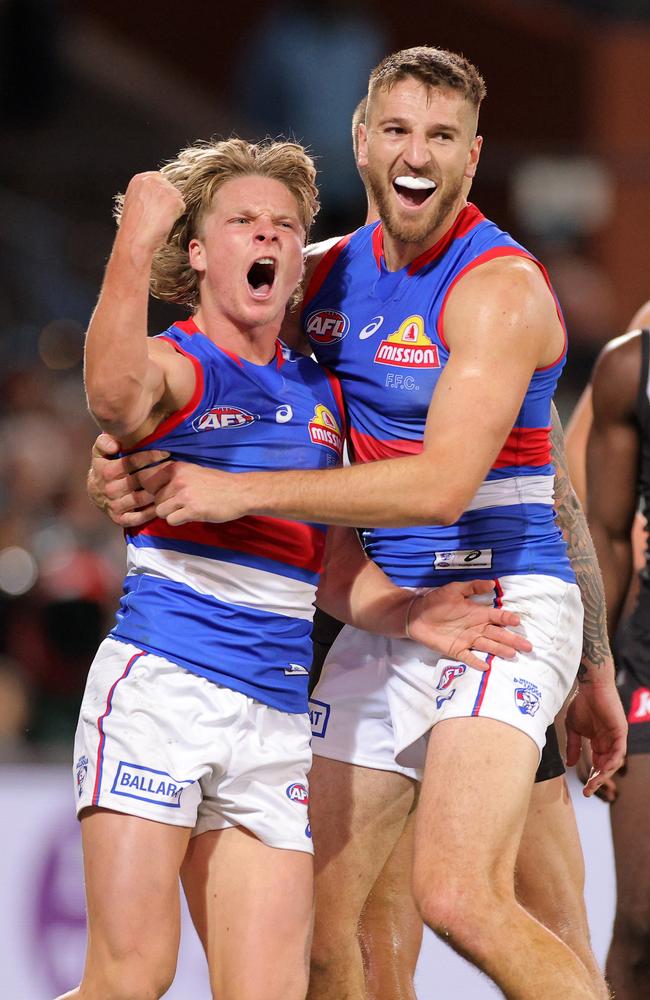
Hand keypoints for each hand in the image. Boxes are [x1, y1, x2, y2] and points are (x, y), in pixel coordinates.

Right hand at [87, 433, 169, 526]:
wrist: (93, 493)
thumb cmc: (103, 468)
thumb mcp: (99, 452)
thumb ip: (104, 442)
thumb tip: (114, 444)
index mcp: (106, 471)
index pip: (131, 462)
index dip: (150, 456)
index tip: (166, 452)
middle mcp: (110, 489)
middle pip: (139, 480)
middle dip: (158, 474)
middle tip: (175, 468)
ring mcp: (114, 505)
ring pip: (140, 499)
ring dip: (157, 493)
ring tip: (173, 485)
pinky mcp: (119, 519)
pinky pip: (137, 518)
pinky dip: (151, 513)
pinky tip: (163, 504)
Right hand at [117, 172, 185, 253]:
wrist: (134, 240)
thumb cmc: (134, 228)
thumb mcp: (135, 203)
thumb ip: (147, 194)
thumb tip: (161, 196)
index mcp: (139, 179)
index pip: (160, 179)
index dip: (161, 195)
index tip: (155, 207)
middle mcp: (150, 180)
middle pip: (170, 187)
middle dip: (167, 202)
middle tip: (156, 216)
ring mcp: (162, 188)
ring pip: (177, 197)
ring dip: (172, 209)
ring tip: (158, 220)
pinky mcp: (173, 199)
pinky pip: (182, 206)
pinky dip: (176, 216)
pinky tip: (164, 222)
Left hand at [137, 462, 249, 524]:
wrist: (240, 492)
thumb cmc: (219, 483)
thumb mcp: (194, 471)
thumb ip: (176, 476)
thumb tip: (156, 487)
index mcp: (177, 468)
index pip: (149, 482)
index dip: (155, 492)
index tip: (166, 495)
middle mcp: (178, 480)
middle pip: (155, 499)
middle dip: (165, 505)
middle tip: (179, 506)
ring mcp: (184, 495)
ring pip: (160, 511)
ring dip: (170, 514)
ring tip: (184, 511)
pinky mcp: (192, 510)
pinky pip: (171, 520)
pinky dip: (178, 521)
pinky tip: (190, 516)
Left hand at [406, 580, 532, 670]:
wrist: (415, 614)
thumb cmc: (435, 601)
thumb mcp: (454, 589)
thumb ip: (472, 587)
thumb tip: (492, 583)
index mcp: (477, 613)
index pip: (497, 617)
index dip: (507, 619)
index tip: (517, 621)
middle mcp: (476, 628)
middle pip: (498, 634)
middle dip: (513, 640)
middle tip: (528, 646)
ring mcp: (467, 640)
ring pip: (488, 646)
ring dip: (500, 650)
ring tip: (513, 655)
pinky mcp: (456, 650)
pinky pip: (468, 657)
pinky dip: (477, 662)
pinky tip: (486, 666)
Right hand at [565, 677, 626, 797]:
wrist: (590, 685)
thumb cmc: (581, 703)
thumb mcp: (573, 728)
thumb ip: (573, 746)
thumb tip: (569, 764)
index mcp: (598, 742)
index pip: (597, 764)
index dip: (592, 777)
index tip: (584, 789)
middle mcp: (609, 742)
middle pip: (606, 766)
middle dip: (597, 780)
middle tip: (588, 791)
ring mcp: (616, 737)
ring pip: (613, 761)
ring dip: (605, 773)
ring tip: (594, 782)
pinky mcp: (621, 731)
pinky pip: (619, 750)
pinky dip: (613, 760)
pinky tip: (604, 769)